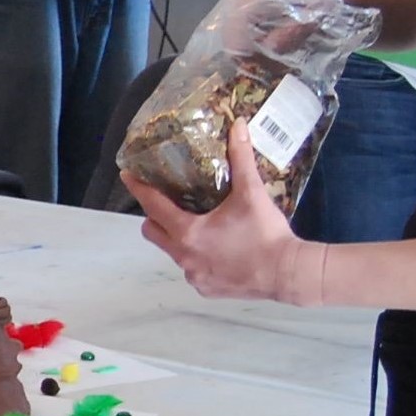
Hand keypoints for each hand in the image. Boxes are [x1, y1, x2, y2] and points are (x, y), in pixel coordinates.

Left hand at [124, 120, 321, 302]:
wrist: (288, 273)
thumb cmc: (266, 233)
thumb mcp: (252, 193)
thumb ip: (241, 158)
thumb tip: (238, 125)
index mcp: (188, 232)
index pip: (153, 206)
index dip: (139, 188)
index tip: (128, 176)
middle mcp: (184, 257)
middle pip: (154, 232)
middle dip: (156, 216)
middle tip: (169, 202)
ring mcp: (194, 276)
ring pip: (173, 252)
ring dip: (179, 237)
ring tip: (200, 225)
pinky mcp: (206, 289)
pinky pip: (192, 270)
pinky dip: (198, 258)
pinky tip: (217, 249)